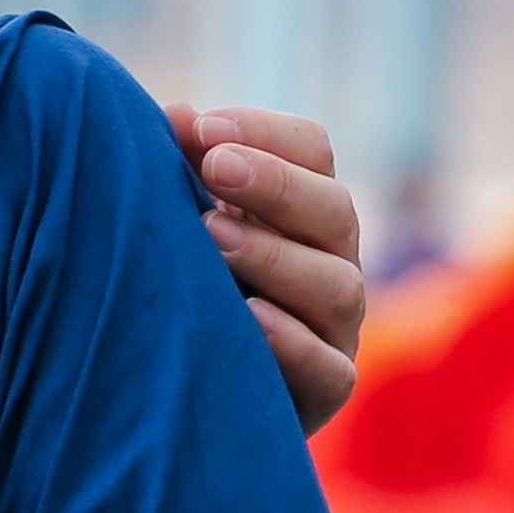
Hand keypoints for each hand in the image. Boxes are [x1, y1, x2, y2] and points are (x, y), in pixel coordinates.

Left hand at [169, 104, 369, 431]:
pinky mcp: (324, 394)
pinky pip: (330, 370)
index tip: (203, 128)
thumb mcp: (175, 222)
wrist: (177, 398)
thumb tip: (178, 114)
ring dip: (276, 257)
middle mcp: (330, 262)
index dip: (266, 134)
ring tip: (212, 237)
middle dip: (275, 184)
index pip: (312, 151)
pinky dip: (293, 343)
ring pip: (338, 287)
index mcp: (299, 209)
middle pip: (334, 210)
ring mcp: (334, 330)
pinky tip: (249, 318)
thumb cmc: (176, 287)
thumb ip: (180, 169)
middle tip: (215, 168)